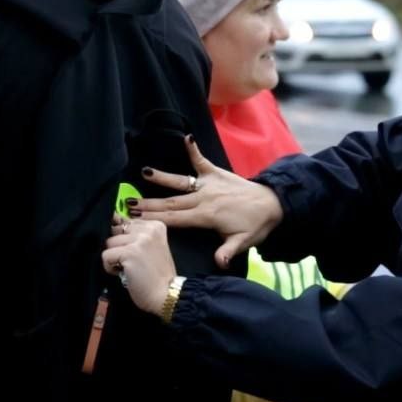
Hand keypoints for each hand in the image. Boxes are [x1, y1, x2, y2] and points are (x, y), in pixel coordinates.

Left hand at [102, 215, 176, 315]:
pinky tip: (124, 273)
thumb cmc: (157, 275)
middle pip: (115, 230)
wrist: (166, 294)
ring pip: (109, 242)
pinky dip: (109, 267)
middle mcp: (148, 229)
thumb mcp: (152, 247)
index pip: (126, 221)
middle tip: (132, 261)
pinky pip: (105, 256)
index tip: (134, 252)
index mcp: (156, 225)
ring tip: (128, 268)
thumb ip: (137, 234)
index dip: (124, 239)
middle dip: (118, 246)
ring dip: (114, 257)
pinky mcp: (129, 253)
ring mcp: (139, 240)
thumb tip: (113, 220)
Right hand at [137, 136, 283, 267]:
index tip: (136, 221)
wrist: (274, 204)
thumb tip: (218, 264)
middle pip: (171, 202)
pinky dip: (194, 150)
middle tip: (128, 204)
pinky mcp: (216, 173)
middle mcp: (204, 198)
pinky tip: (187, 138)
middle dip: (149, 204)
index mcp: (206, 216)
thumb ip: (227, 251)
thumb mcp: (243, 242)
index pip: (175, 220)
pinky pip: (202, 161)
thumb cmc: (256, 225)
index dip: (154, 221)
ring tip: (145, 172)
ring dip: (163, 178)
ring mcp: (209, 184)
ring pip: (180, 182)